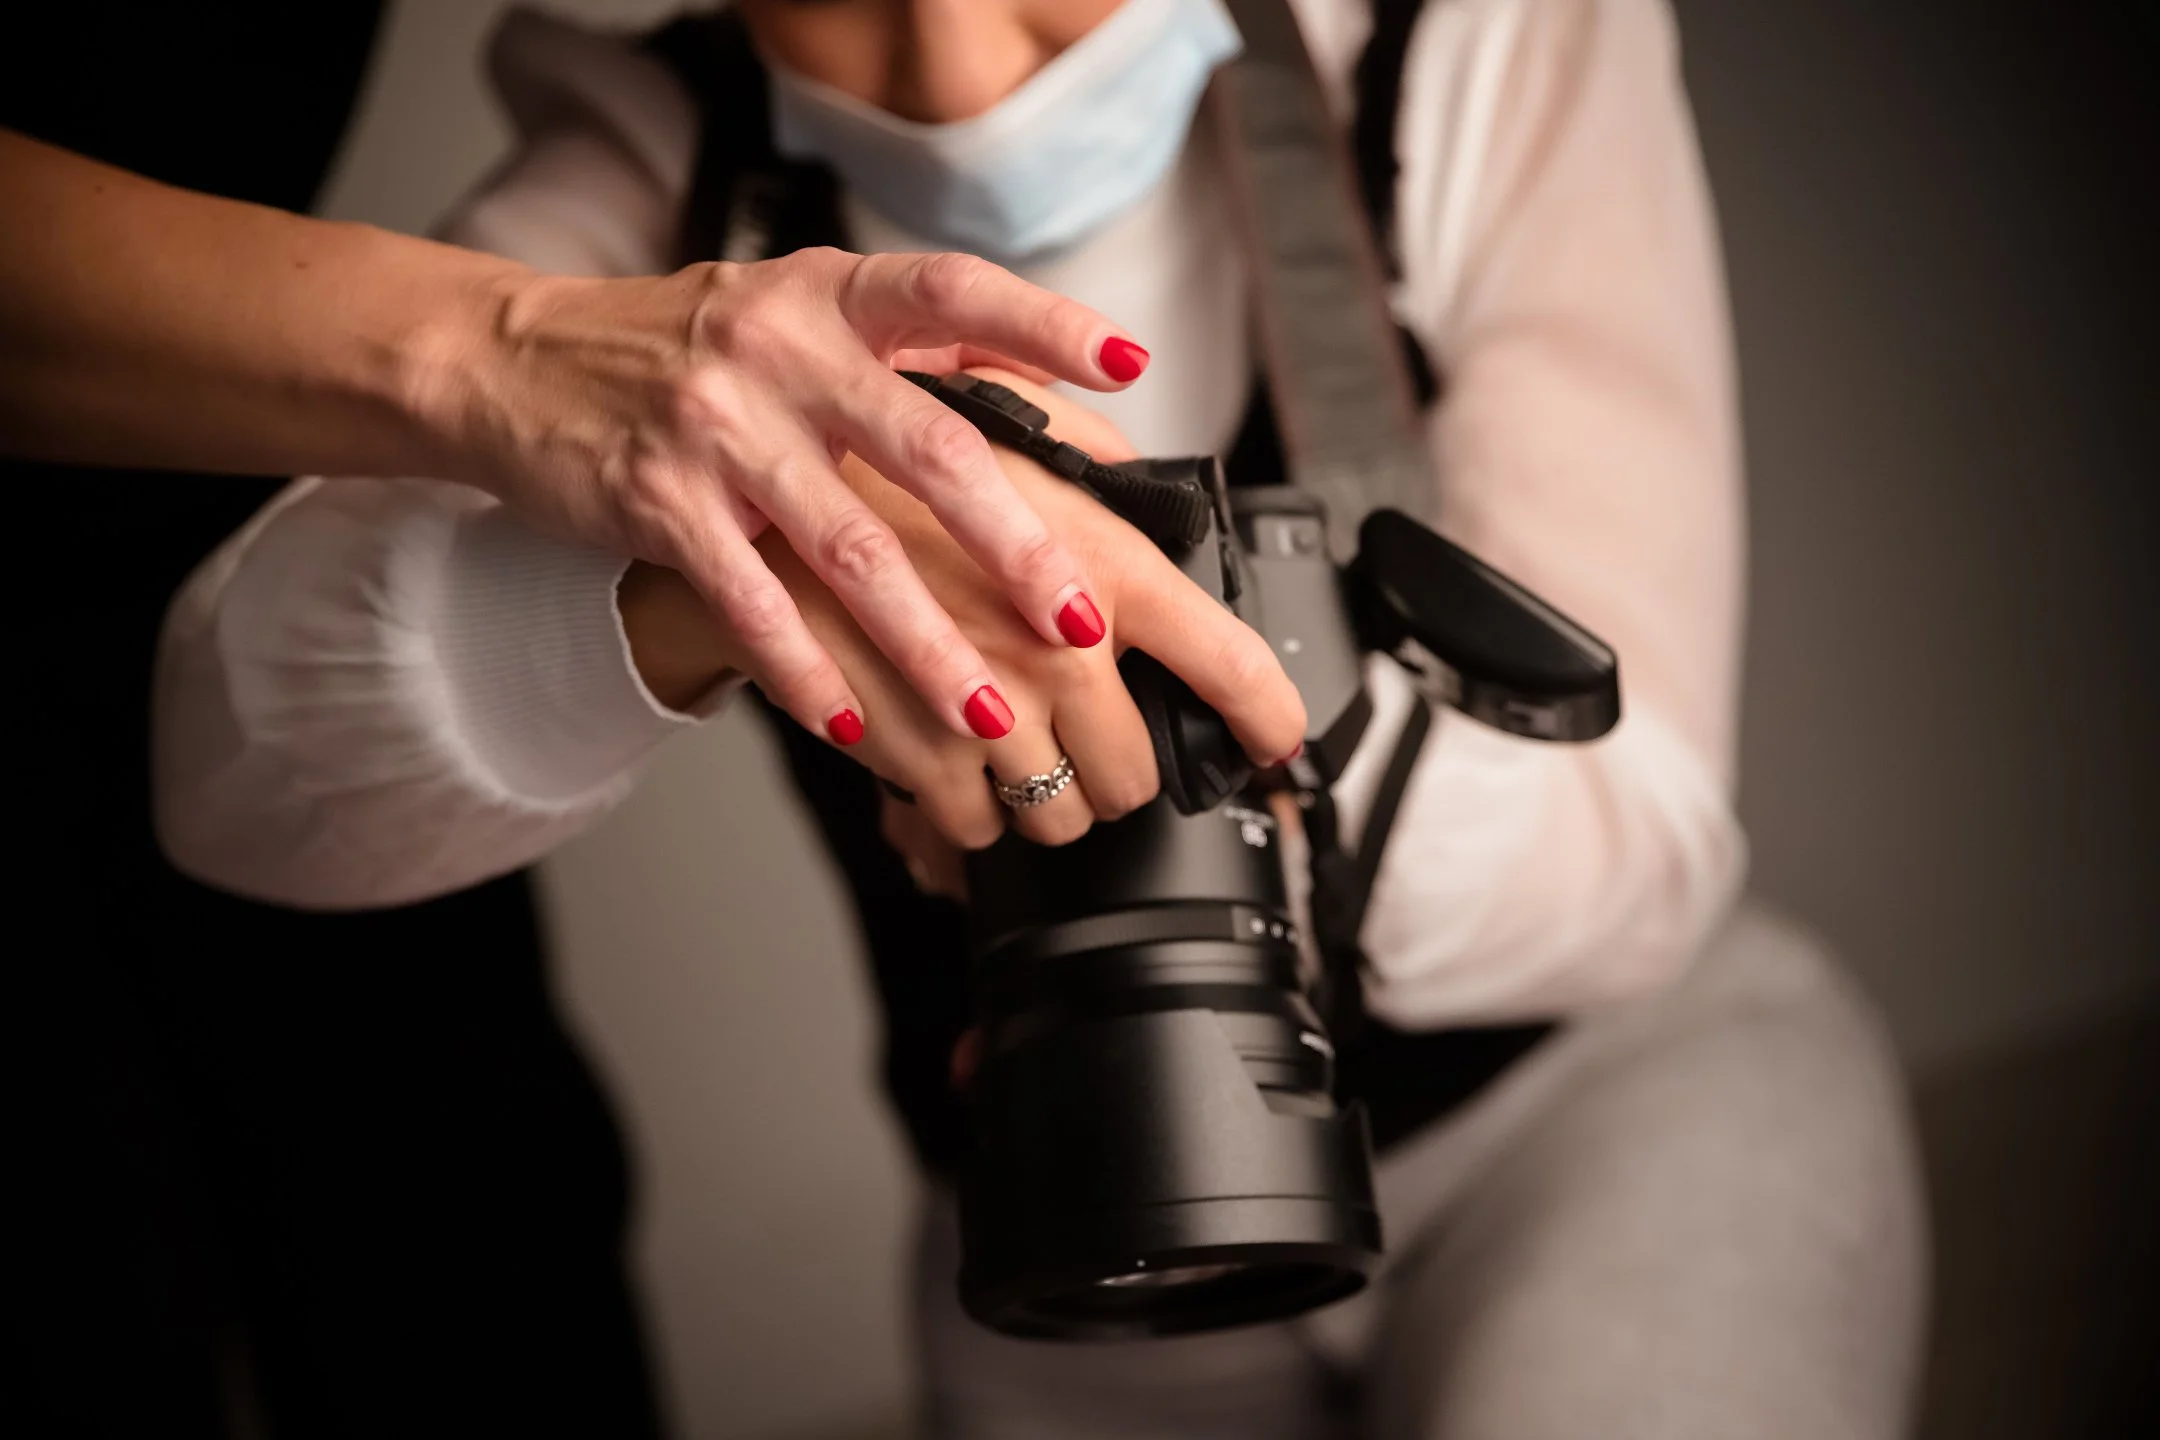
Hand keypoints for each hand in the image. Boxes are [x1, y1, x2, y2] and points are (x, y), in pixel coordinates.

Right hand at [454, 248, 1152, 746]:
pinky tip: (858, 725)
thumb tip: (1048, 399)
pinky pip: (750, 603)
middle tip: (1080, 619)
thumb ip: (907, 351)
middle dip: (1013, 543)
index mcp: (830, 296)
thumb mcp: (796, 314)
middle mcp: (779, 348)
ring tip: (990, 716)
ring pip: (845, 548)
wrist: (515, 360)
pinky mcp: (657, 501)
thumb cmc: (686, 349)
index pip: (951, 293)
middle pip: (922, 448)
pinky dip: (807, 670)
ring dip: (926, 642)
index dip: (1042, 325)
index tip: (1128, 364)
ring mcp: (716, 427)